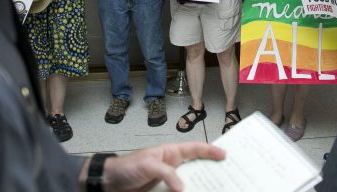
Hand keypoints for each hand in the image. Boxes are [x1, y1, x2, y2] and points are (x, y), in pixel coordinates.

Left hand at [102, 142, 225, 191]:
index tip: (224, 154)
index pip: (194, 149)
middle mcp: (173, 166)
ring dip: (200, 187)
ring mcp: (169, 181)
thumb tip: (183, 187)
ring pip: (190, 184)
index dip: (210, 150)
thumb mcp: (148, 165)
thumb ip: (166, 173)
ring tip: (214, 189)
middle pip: (196, 168)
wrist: (109, 182)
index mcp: (170, 153)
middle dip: (211, 171)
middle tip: (226, 177)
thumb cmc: (127, 167)